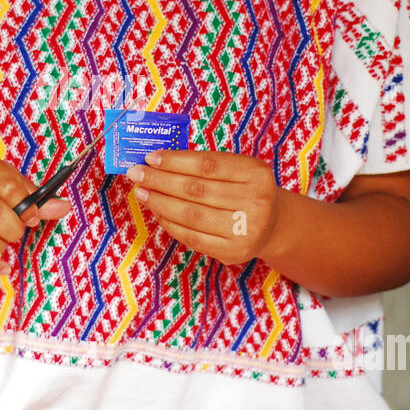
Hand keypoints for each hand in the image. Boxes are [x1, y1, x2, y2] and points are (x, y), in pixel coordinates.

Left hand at [124, 149, 280, 265]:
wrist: (273, 225)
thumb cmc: (246, 190)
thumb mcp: (238, 170)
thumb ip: (206, 165)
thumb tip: (158, 163)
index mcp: (256, 173)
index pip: (207, 165)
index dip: (175, 161)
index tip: (151, 158)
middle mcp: (255, 202)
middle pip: (196, 190)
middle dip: (160, 181)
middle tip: (136, 174)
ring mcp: (245, 230)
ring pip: (191, 214)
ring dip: (161, 203)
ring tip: (143, 193)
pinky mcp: (233, 251)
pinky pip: (193, 237)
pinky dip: (171, 224)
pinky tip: (158, 213)